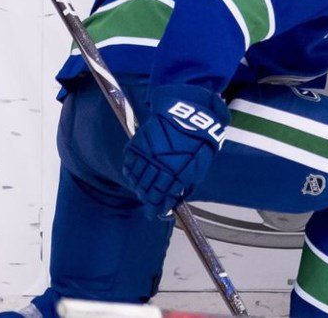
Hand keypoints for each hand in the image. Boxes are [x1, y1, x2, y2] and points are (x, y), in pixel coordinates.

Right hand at [122, 85, 228, 218]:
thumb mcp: (199, 167)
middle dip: (149, 200)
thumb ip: (186, 185)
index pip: (161, 199)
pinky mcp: (137, 144)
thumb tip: (175, 200)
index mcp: (176, 174)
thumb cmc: (197, 142)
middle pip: (147, 192)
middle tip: (150, 203)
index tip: (158, 212)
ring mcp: (145, 155)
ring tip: (143, 191)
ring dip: (139, 188)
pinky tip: (134, 177)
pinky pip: (129, 165)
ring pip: (136, 180)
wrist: (187, 114)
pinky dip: (130, 174)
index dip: (158, 209)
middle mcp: (158, 166)